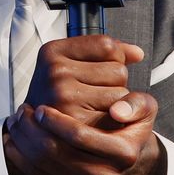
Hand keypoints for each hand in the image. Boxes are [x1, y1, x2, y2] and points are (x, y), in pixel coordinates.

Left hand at [4, 91, 164, 174]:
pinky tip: (15, 140)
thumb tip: (117, 111)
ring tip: (17, 121)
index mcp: (123, 153)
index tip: (41, 108)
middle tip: (22, 111)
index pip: (80, 136)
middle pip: (56, 152)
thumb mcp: (145, 109)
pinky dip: (21, 157)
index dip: (56, 121)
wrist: (128, 154)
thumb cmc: (131, 127)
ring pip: (43, 165)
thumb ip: (136, 103)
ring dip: (24, 141)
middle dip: (32, 130)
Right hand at [24, 35, 143, 126]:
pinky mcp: (76, 123)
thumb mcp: (70, 62)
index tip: (98, 67)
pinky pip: (117, 116)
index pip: (108, 45)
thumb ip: (105, 52)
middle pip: (118, 70)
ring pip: (121, 94)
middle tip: (91, 91)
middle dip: (113, 82)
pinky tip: (96, 118)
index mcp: (53, 52)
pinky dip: (114, 119)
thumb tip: (137, 53)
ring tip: (93, 105)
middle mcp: (56, 73)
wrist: (36, 129)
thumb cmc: (56, 93)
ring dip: (115, 101)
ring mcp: (64, 98)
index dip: (113, 57)